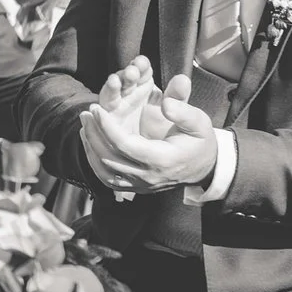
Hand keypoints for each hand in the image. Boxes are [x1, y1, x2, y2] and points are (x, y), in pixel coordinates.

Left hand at [79, 71, 217, 192]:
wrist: (205, 168)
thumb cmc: (200, 142)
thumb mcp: (200, 122)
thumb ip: (183, 111)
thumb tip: (164, 103)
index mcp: (162, 160)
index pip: (124, 145)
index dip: (106, 126)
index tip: (97, 108)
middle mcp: (148, 177)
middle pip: (109, 158)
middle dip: (94, 133)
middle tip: (87, 112)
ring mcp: (141, 185)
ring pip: (104, 171)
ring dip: (90, 147)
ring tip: (85, 125)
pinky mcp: (135, 188)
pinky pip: (108, 179)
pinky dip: (94, 162)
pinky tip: (90, 143)